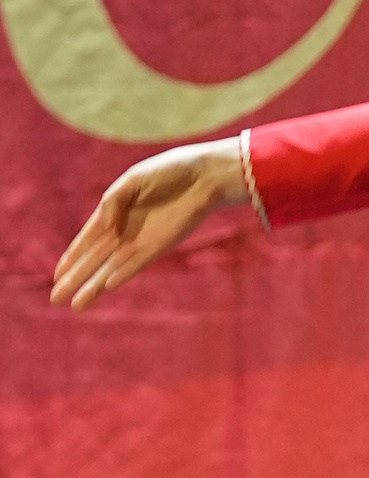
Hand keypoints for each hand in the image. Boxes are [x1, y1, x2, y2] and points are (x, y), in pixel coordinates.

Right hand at [51, 140, 249, 310]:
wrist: (203, 176)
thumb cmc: (168, 172)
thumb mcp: (133, 180)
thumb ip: (114, 200)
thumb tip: (104, 224)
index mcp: (114, 213)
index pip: (86, 240)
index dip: (71, 257)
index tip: (56, 275)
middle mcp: (124, 232)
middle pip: (93, 260)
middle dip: (74, 279)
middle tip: (55, 299)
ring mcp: (141, 241)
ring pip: (110, 269)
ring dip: (93, 287)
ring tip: (76, 306)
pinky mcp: (159, 246)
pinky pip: (135, 264)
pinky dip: (120, 275)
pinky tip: (105, 286)